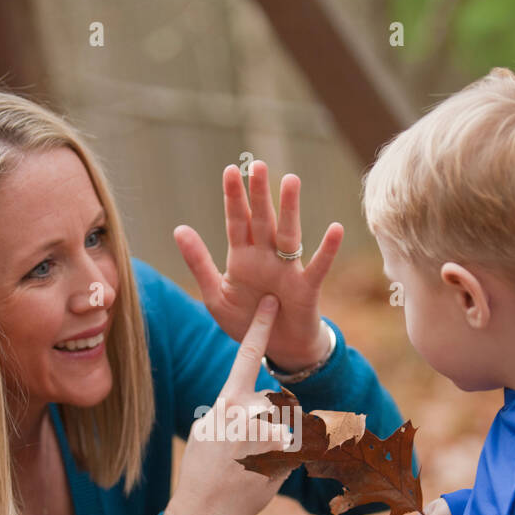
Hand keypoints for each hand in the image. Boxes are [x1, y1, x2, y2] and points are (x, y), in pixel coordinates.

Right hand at [165, 294, 294, 514]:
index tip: (271, 303)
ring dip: (283, 440)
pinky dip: (291, 459)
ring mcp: (270, 434)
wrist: (205, 512)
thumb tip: (252, 403)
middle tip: (249, 449)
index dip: (259, 328)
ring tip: (255, 464)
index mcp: (227, 401)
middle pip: (278, 402)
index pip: (245, 356)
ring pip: (292, 423)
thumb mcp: (208, 428)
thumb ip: (232, 408)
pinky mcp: (287, 456)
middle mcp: (250, 413)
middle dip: (273, 421)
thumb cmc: (203, 471)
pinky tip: (267, 474)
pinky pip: (301, 447)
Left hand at [174, 161, 343, 372]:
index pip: (237, 221)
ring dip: (290, 209)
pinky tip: (335, 230)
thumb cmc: (247, 321)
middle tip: (258, 165)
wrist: (276, 350)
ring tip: (291, 181)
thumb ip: (199, 262)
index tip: (230, 170)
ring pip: (288, 234)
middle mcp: (266, 257)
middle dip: (259, 193)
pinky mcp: (306, 288)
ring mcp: (287, 270)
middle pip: (262, 219)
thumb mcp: (215, 295)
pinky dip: (326, 250)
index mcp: (242, 257)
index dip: (233, 197)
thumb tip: (179, 228)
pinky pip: (317, 267)